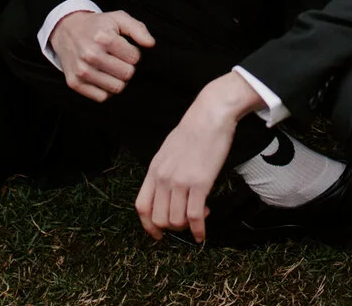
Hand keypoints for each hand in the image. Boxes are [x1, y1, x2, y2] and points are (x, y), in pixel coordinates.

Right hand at [50, 8, 153, 101]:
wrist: (67, 31)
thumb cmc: (97, 26)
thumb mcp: (118, 18)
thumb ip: (138, 29)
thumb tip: (150, 44)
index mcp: (103, 38)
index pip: (134, 57)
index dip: (133, 53)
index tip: (124, 48)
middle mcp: (91, 54)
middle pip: (127, 74)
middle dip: (127, 67)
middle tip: (118, 59)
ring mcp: (81, 70)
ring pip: (117, 88)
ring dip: (118, 79)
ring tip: (111, 67)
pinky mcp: (75, 83)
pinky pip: (102, 97)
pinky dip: (106, 90)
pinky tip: (102, 76)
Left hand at [137, 72, 259, 242]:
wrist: (210, 115)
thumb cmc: (193, 131)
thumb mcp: (168, 151)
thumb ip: (164, 172)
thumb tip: (166, 194)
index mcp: (154, 170)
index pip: (141, 207)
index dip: (148, 226)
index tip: (158, 235)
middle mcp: (163, 178)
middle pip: (159, 218)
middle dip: (172, 227)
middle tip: (186, 221)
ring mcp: (180, 181)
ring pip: (176, 221)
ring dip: (187, 227)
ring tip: (200, 215)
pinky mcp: (200, 183)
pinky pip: (195, 217)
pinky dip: (198, 231)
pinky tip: (202, 235)